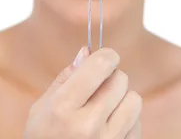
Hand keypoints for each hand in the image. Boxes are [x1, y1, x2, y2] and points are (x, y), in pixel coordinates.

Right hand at [23, 47, 141, 137]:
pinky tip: (108, 128)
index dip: (106, 55)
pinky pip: (138, 123)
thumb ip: (66, 78)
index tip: (104, 58)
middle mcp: (88, 125)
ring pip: (134, 100)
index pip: (101, 65)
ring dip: (122, 99)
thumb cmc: (42, 138)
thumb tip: (88, 51)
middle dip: (111, 78)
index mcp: (64, 108)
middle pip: (120, 79)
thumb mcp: (42, 107)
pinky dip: (126, 120)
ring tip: (104, 109)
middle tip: (98, 88)